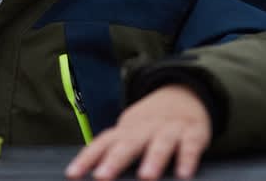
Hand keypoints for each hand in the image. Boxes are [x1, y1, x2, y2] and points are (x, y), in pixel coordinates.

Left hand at [66, 84, 210, 180]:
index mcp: (126, 129)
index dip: (86, 158)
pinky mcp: (193, 133)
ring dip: (153, 160)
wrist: (184, 93)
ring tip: (146, 178)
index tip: (72, 174)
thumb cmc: (151, 124)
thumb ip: (114, 151)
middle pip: (128, 143)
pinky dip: (187, 159)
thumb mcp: (131, 132)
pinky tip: (183, 174)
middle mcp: (145, 128)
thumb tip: (92, 173)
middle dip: (114, 161)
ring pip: (160, 144)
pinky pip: (190, 146)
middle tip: (101, 177)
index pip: (102, 143)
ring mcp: (169, 129)